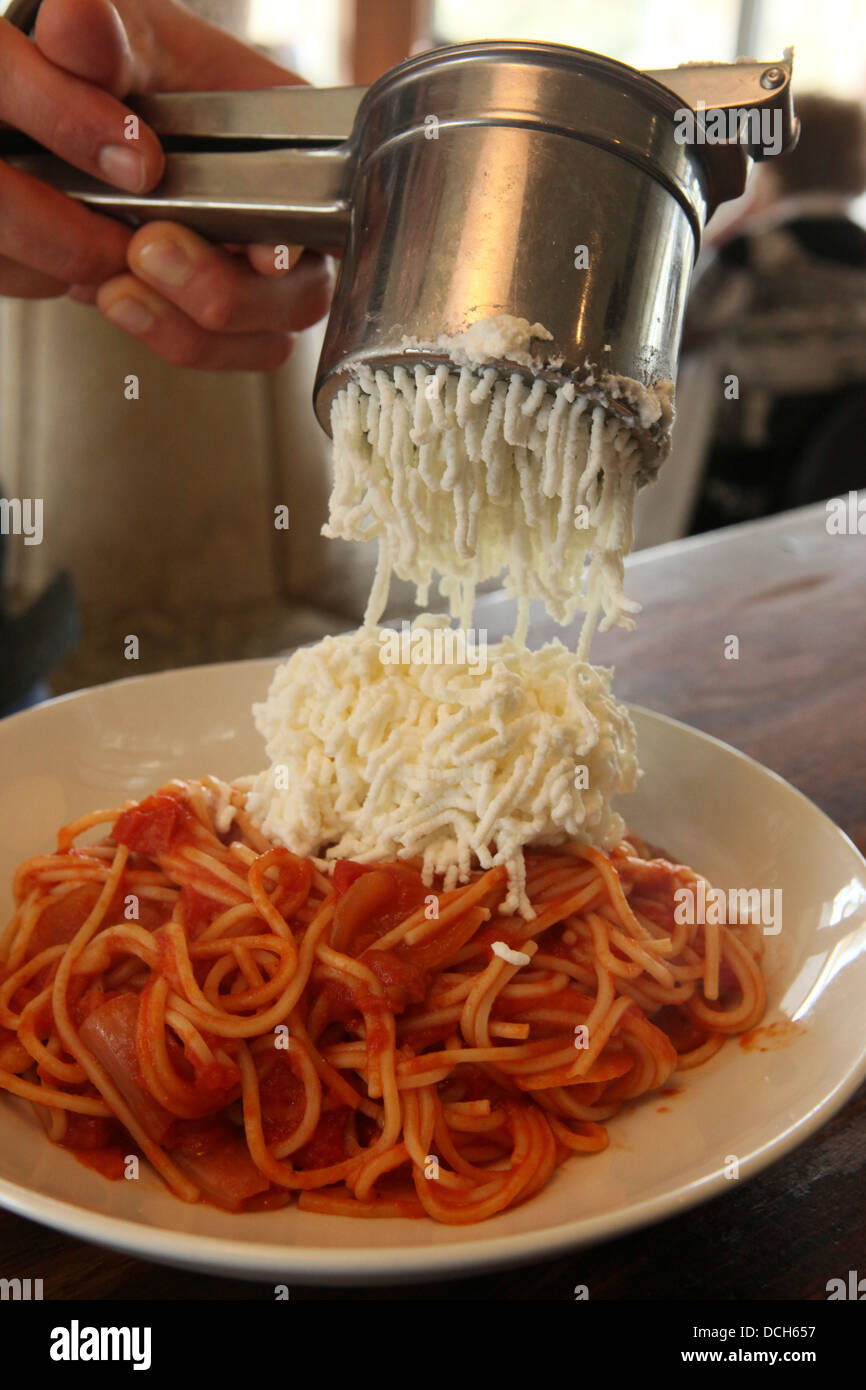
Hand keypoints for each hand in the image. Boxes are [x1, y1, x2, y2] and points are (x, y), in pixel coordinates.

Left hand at [1, 0, 332, 369]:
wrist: (88, 111)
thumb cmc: (128, 65)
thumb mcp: (116, 40)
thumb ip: (102, 36)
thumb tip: (78, 27)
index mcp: (296, 147)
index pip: (331, 210)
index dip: (299, 243)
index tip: (260, 254)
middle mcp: (291, 221)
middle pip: (302, 296)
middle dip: (229, 293)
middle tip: (149, 249)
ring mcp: (255, 277)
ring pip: (264, 341)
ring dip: (192, 332)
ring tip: (117, 291)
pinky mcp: (211, 314)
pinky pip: (216, 352)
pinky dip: (165, 337)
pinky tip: (115, 298)